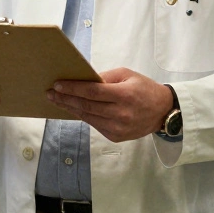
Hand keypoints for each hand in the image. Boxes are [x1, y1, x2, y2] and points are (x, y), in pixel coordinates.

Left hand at [47, 68, 173, 142]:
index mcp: (124, 95)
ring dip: (71, 108)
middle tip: (50, 93)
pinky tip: (74, 109)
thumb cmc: (144, 88)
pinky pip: (94, 125)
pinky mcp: (116, 137)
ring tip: (57, 101)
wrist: (163, 112)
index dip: (73, 88)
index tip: (57, 85)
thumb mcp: (127, 75)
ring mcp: (118, 128)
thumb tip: (83, 80)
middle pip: (86, 106)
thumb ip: (105, 77)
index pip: (92, 92)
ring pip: (87, 117)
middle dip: (66, 99)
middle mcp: (120, 114)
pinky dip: (83, 116)